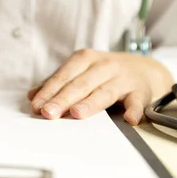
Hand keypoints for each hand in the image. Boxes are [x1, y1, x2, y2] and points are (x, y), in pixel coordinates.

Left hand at [28, 49, 172, 124]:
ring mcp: (123, 78)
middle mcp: (103, 66)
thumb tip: (32, 96)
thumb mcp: (80, 72)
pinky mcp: (140, 91)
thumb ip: (58, 83)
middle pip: (79, 85)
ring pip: (103, 92)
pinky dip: (133, 110)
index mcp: (84, 59)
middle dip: (62, 99)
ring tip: (76, 114)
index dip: (48, 91)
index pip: (63, 77)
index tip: (36, 106)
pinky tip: (129, 119)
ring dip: (90, 103)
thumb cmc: (103, 73)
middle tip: (48, 113)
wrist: (144, 69)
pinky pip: (136, 101)